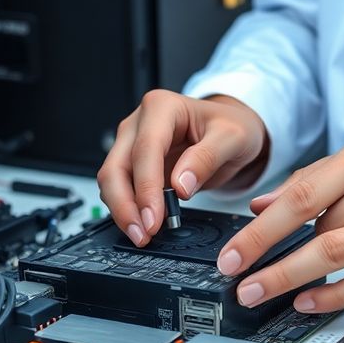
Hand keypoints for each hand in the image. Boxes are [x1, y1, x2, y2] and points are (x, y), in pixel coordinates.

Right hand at [98, 90, 268, 246]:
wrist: (228, 132)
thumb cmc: (230, 128)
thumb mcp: (232, 138)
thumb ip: (207, 158)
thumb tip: (181, 185)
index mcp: (162, 107)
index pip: (145, 149)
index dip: (146, 187)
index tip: (154, 217)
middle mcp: (139, 123)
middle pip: (116, 167)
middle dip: (125, 205)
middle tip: (143, 234)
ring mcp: (132, 144)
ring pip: (111, 180)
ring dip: (123, 211)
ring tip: (144, 235)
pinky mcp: (132, 164)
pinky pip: (120, 189)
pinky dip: (128, 209)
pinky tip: (144, 225)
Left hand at [219, 133, 343, 312]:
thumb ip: (317, 181)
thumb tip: (260, 205)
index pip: (303, 192)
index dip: (261, 225)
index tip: (232, 248)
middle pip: (316, 224)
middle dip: (267, 254)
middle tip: (235, 275)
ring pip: (337, 253)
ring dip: (290, 277)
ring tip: (259, 292)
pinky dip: (334, 295)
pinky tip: (307, 302)